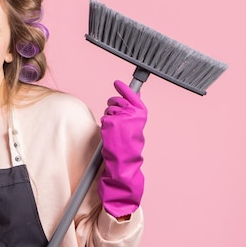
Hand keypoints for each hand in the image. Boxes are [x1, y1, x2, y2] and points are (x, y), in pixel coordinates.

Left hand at [98, 80, 146, 217]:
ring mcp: (121, 116)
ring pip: (109, 108)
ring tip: (114, 131)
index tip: (117, 82)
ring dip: (108, 116)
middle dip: (112, 105)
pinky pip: (104, 117)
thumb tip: (127, 98)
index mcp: (141, 114)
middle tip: (114, 119)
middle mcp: (133, 113)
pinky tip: (110, 134)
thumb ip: (131, 113)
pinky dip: (105, 124)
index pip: (133, 95)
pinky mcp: (110, 121)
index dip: (124, 88)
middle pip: (117, 100)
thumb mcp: (133, 127)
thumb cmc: (128, 147)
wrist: (124, 163)